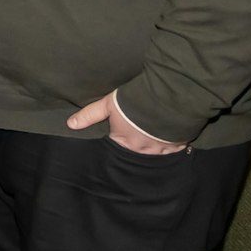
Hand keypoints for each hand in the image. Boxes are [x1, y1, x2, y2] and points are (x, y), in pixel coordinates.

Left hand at [67, 90, 185, 154]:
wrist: (166, 97)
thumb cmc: (134, 100)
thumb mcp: (108, 104)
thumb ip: (89, 115)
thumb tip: (70, 125)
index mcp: (125, 142)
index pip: (118, 147)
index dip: (119, 140)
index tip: (121, 135)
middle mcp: (143, 149)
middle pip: (137, 152)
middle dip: (137, 146)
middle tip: (139, 136)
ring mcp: (162, 148)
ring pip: (157, 153)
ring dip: (155, 146)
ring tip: (154, 137)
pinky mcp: (179, 144)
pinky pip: (175, 150)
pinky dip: (172, 146)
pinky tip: (172, 139)